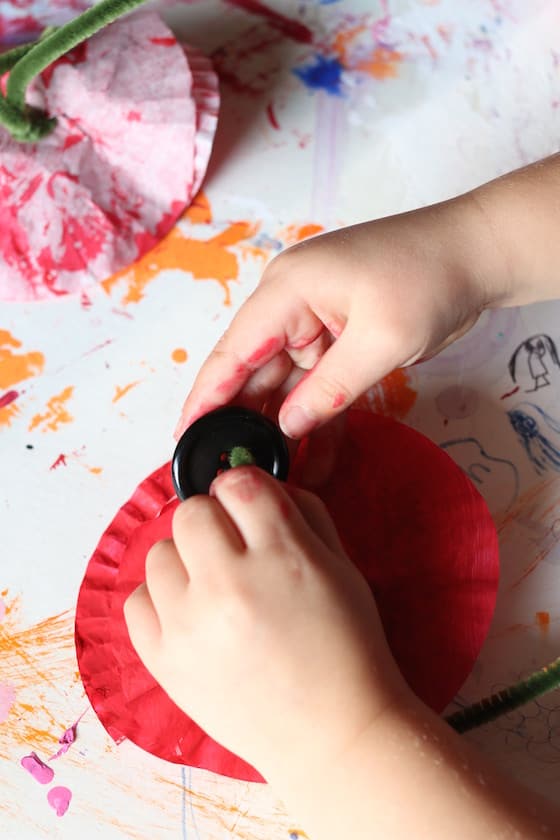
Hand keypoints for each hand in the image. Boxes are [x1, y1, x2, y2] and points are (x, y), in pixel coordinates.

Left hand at [124, 467, 408, 780]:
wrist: (333, 736)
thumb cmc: (348, 649)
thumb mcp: (343, 567)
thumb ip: (303, 513)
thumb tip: (258, 486)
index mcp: (281, 558)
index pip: (239, 484)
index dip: (246, 489)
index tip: (250, 505)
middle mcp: (228, 586)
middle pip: (191, 512)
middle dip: (215, 521)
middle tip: (236, 550)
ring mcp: (189, 627)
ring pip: (159, 553)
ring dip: (187, 561)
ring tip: (215, 589)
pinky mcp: (164, 663)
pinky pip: (137, 601)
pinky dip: (162, 601)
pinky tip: (192, 616)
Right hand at [176, 193, 492, 441]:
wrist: (478, 253)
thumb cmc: (428, 277)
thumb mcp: (381, 339)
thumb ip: (330, 389)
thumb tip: (287, 428)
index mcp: (287, 291)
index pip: (231, 352)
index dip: (205, 398)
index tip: (184, 438)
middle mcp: (292, 308)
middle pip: (253, 373)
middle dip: (241, 422)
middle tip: (227, 472)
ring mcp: (316, 326)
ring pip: (285, 387)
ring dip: (281, 429)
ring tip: (267, 478)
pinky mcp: (340, 343)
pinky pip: (319, 389)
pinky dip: (317, 421)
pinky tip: (313, 462)